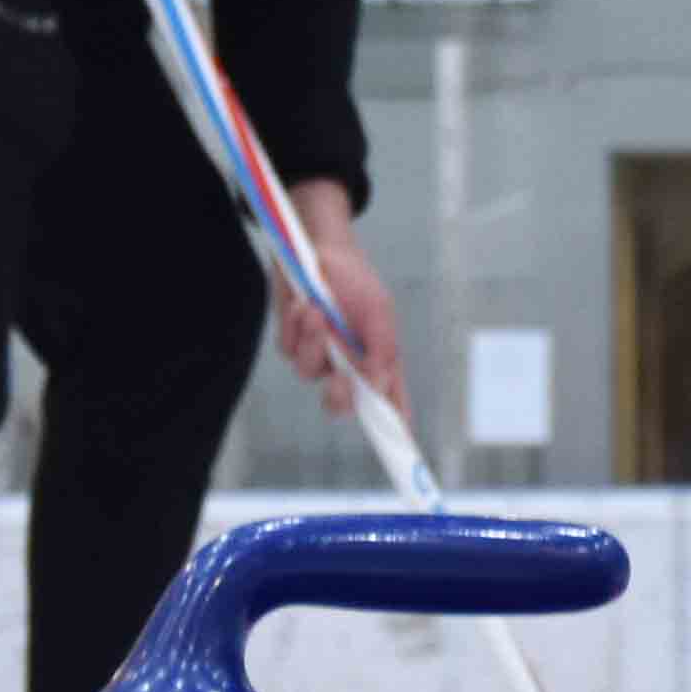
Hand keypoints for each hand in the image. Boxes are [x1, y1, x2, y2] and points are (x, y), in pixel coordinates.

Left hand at [272, 182, 406, 418]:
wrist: (318, 246)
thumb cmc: (355, 278)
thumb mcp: (378, 311)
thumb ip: (381, 349)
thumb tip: (377, 386)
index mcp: (377, 358)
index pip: (389, 400)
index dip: (394, 425)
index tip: (401, 445)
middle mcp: (347, 363)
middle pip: (342, 404)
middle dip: (339, 396)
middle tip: (338, 379)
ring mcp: (319, 354)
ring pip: (309, 372)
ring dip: (312, 343)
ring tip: (316, 311)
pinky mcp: (292, 340)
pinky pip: (289, 350)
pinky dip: (296, 327)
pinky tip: (303, 305)